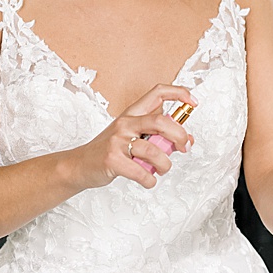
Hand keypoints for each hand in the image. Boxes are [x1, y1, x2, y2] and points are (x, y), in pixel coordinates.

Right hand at [72, 85, 195, 190]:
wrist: (79, 164)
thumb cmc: (111, 149)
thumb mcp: (133, 136)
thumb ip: (159, 135)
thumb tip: (189, 139)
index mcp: (132, 113)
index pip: (157, 92)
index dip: (179, 93)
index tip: (193, 102)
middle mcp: (125, 123)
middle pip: (161, 122)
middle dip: (179, 135)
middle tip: (184, 147)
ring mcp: (117, 141)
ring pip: (154, 151)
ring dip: (165, 164)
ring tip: (163, 169)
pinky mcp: (112, 160)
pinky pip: (141, 172)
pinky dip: (150, 180)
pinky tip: (149, 180)